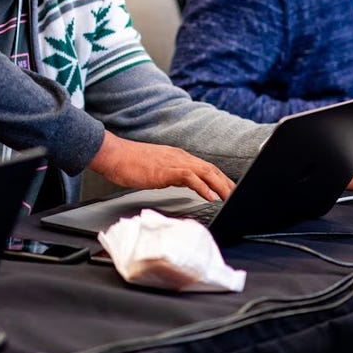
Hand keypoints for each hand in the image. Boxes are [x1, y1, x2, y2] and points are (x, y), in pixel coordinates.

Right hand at [88, 132, 235, 201]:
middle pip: (211, 169)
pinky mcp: (166, 170)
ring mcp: (174, 162)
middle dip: (226, 183)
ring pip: (205, 172)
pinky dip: (203, 187)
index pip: (206, 167)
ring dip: (220, 185)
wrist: (114, 155)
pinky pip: (190, 178)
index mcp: (178, 157)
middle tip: (238, 196)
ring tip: (230, 197)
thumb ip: (171, 174)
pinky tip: (210, 197)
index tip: (230, 189)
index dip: (220, 178)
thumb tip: (182, 183)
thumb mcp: (156, 170)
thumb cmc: (129, 163)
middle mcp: (180, 157)